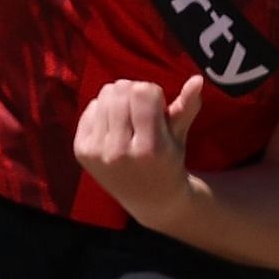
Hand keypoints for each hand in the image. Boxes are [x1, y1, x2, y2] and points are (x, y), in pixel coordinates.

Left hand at [74, 75, 203, 228]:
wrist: (148, 199)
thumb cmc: (168, 162)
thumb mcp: (179, 137)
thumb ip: (187, 107)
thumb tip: (197, 79)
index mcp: (150, 148)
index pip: (143, 92)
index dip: (153, 93)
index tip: (158, 107)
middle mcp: (120, 152)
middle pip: (121, 89)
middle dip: (135, 92)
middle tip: (143, 110)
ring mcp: (97, 152)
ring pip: (104, 95)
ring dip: (119, 99)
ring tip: (129, 117)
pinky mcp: (81, 151)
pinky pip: (90, 108)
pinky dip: (103, 111)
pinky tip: (114, 127)